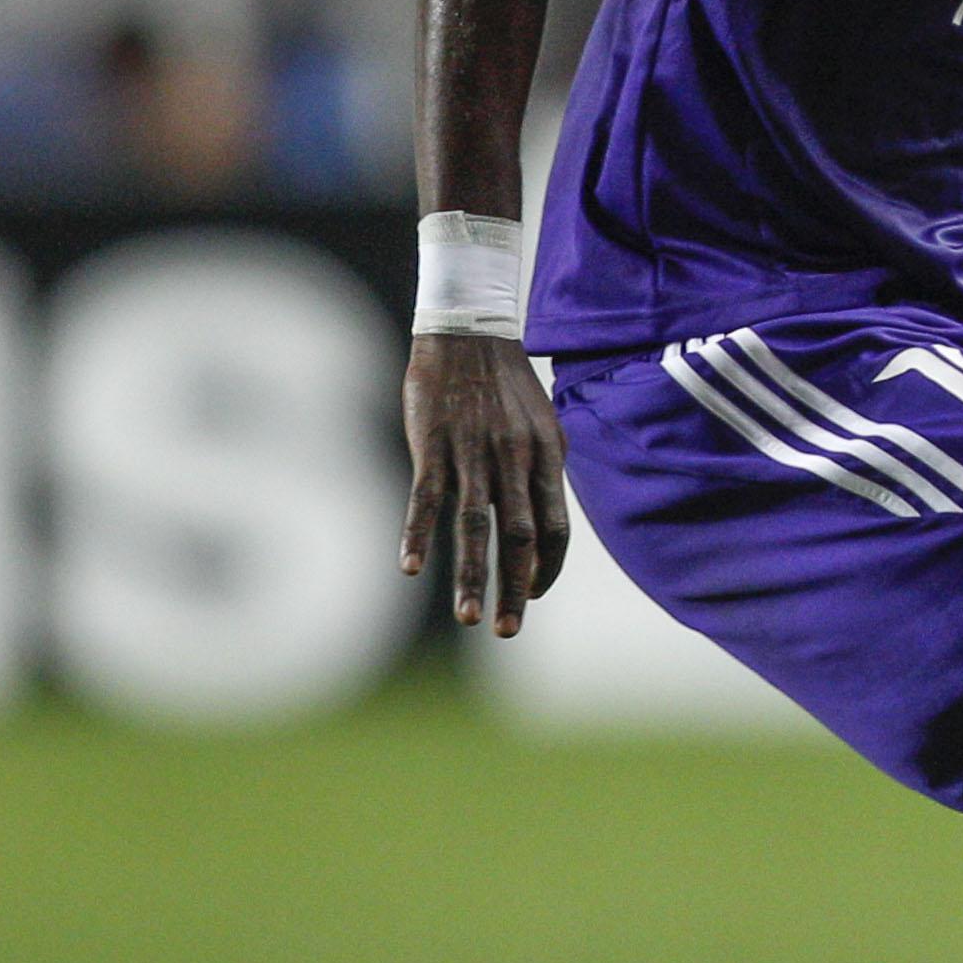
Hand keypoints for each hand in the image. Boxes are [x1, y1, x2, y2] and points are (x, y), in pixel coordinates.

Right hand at [399, 332, 571, 635]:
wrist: (469, 332)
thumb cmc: (504, 384)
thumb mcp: (541, 425)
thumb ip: (540, 471)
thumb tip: (540, 518)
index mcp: (546, 457)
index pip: (554, 527)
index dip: (546, 566)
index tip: (534, 594)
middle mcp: (515, 460)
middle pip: (519, 536)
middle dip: (515, 588)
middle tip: (507, 631)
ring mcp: (473, 453)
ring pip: (474, 525)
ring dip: (472, 575)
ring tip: (469, 618)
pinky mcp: (433, 444)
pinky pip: (426, 497)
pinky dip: (418, 533)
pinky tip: (409, 567)